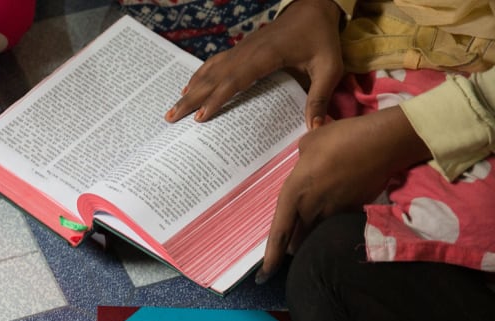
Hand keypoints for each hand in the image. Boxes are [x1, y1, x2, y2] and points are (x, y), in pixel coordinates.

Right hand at [166, 0, 343, 128]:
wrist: (314, 8)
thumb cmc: (321, 38)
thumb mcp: (329, 67)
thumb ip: (320, 97)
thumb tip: (315, 128)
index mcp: (266, 56)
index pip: (236, 80)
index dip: (217, 99)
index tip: (201, 117)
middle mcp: (247, 52)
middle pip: (214, 77)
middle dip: (191, 98)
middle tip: (171, 118)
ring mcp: (241, 49)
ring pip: (210, 70)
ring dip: (190, 90)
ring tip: (173, 109)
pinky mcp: (240, 49)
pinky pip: (214, 63)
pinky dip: (199, 76)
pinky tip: (189, 86)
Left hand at [258, 107, 431, 278]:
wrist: (382, 143)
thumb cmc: (341, 138)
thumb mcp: (309, 144)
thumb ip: (301, 162)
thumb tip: (306, 166)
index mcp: (293, 194)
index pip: (278, 233)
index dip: (270, 258)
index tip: (263, 277)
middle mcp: (311, 209)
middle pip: (298, 242)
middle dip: (294, 246)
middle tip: (294, 242)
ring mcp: (334, 213)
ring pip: (318, 236)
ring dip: (315, 237)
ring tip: (317, 226)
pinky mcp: (354, 211)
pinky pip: (339, 225)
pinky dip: (335, 224)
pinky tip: (340, 209)